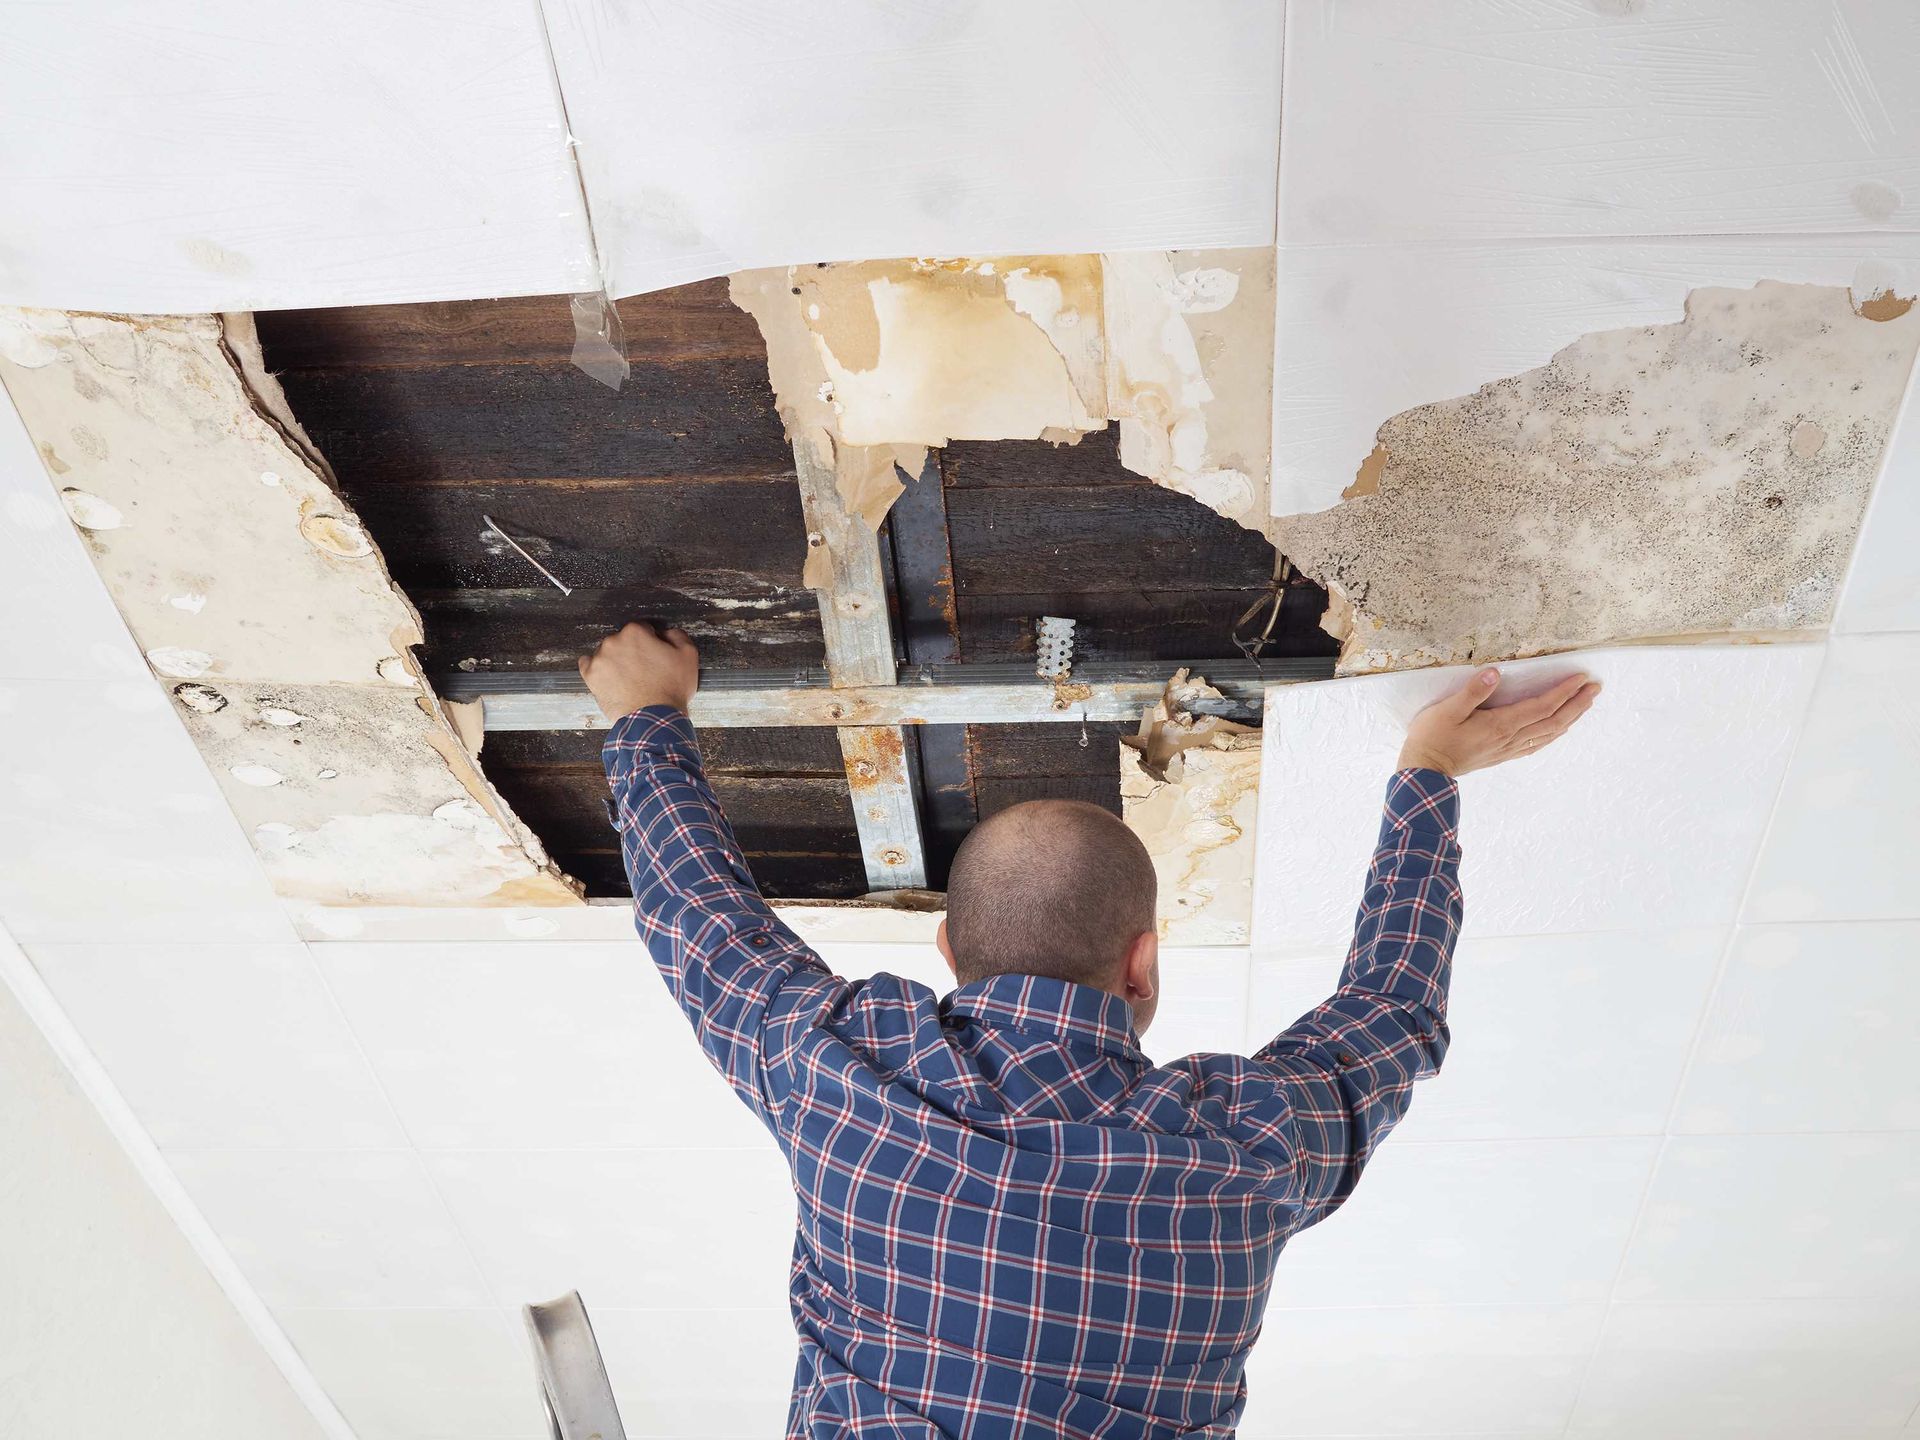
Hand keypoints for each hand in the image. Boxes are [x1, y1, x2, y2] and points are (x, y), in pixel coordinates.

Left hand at [578, 622, 698, 721]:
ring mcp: (600, 659)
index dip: (651, 642)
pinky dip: (597, 669)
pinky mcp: (591, 676)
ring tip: (629, 679)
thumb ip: (676, 635)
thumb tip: (666, 632)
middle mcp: (614, 641)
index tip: (655, 655)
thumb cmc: (670, 690)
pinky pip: (588, 664)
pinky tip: (609, 678)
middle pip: (623, 640)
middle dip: (632, 652)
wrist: (655, 719)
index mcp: (635, 632)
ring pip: (607, 653)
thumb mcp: (688, 656)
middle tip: (644, 670)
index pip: (642, 629)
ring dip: (616, 661)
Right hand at [1397, 667, 1599, 776]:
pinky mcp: (1502, 755)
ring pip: (1548, 734)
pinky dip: (1553, 735)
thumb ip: (1472, 692)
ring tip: (1585, 705)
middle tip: (1595, 688)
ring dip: (1570, 718)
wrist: (1425, 770)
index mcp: (1500, 725)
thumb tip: (1494, 673)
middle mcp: (1510, 738)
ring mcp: (1508, 749)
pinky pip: (1536, 744)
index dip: (1564, 692)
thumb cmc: (1432, 737)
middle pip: (1553, 721)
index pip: (1541, 706)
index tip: (1581, 678)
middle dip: (1576, 704)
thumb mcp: (1447, 709)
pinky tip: (1558, 730)